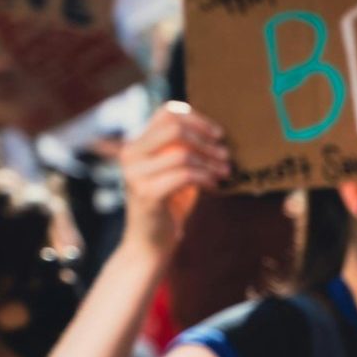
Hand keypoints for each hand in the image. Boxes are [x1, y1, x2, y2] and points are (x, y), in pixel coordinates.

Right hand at [119, 104, 229, 256]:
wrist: (150, 244)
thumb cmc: (168, 207)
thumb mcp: (176, 172)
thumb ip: (185, 151)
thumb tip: (215, 133)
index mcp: (136, 144)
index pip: (167, 112)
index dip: (197, 118)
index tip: (219, 135)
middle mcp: (130, 154)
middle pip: (174, 127)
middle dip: (206, 139)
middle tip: (226, 155)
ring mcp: (135, 173)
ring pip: (182, 152)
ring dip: (211, 161)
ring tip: (225, 172)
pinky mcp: (147, 193)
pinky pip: (185, 174)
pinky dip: (206, 178)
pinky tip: (214, 187)